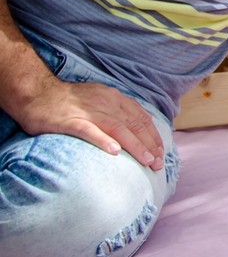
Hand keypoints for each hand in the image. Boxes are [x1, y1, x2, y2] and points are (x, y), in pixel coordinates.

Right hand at [8, 78, 164, 168]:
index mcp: (114, 98)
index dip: (153, 135)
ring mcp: (88, 111)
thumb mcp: (98, 99)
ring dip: (135, 145)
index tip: (161, 151)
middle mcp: (106, 103)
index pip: (140, 117)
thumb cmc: (68, 101)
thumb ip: (116, 111)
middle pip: (133, 125)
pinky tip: (114, 151)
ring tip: (146, 160)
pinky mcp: (70, 121)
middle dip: (149, 145)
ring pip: (118, 128)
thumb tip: (134, 128)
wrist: (36, 93)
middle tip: (158, 164)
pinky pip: (89, 131)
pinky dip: (103, 140)